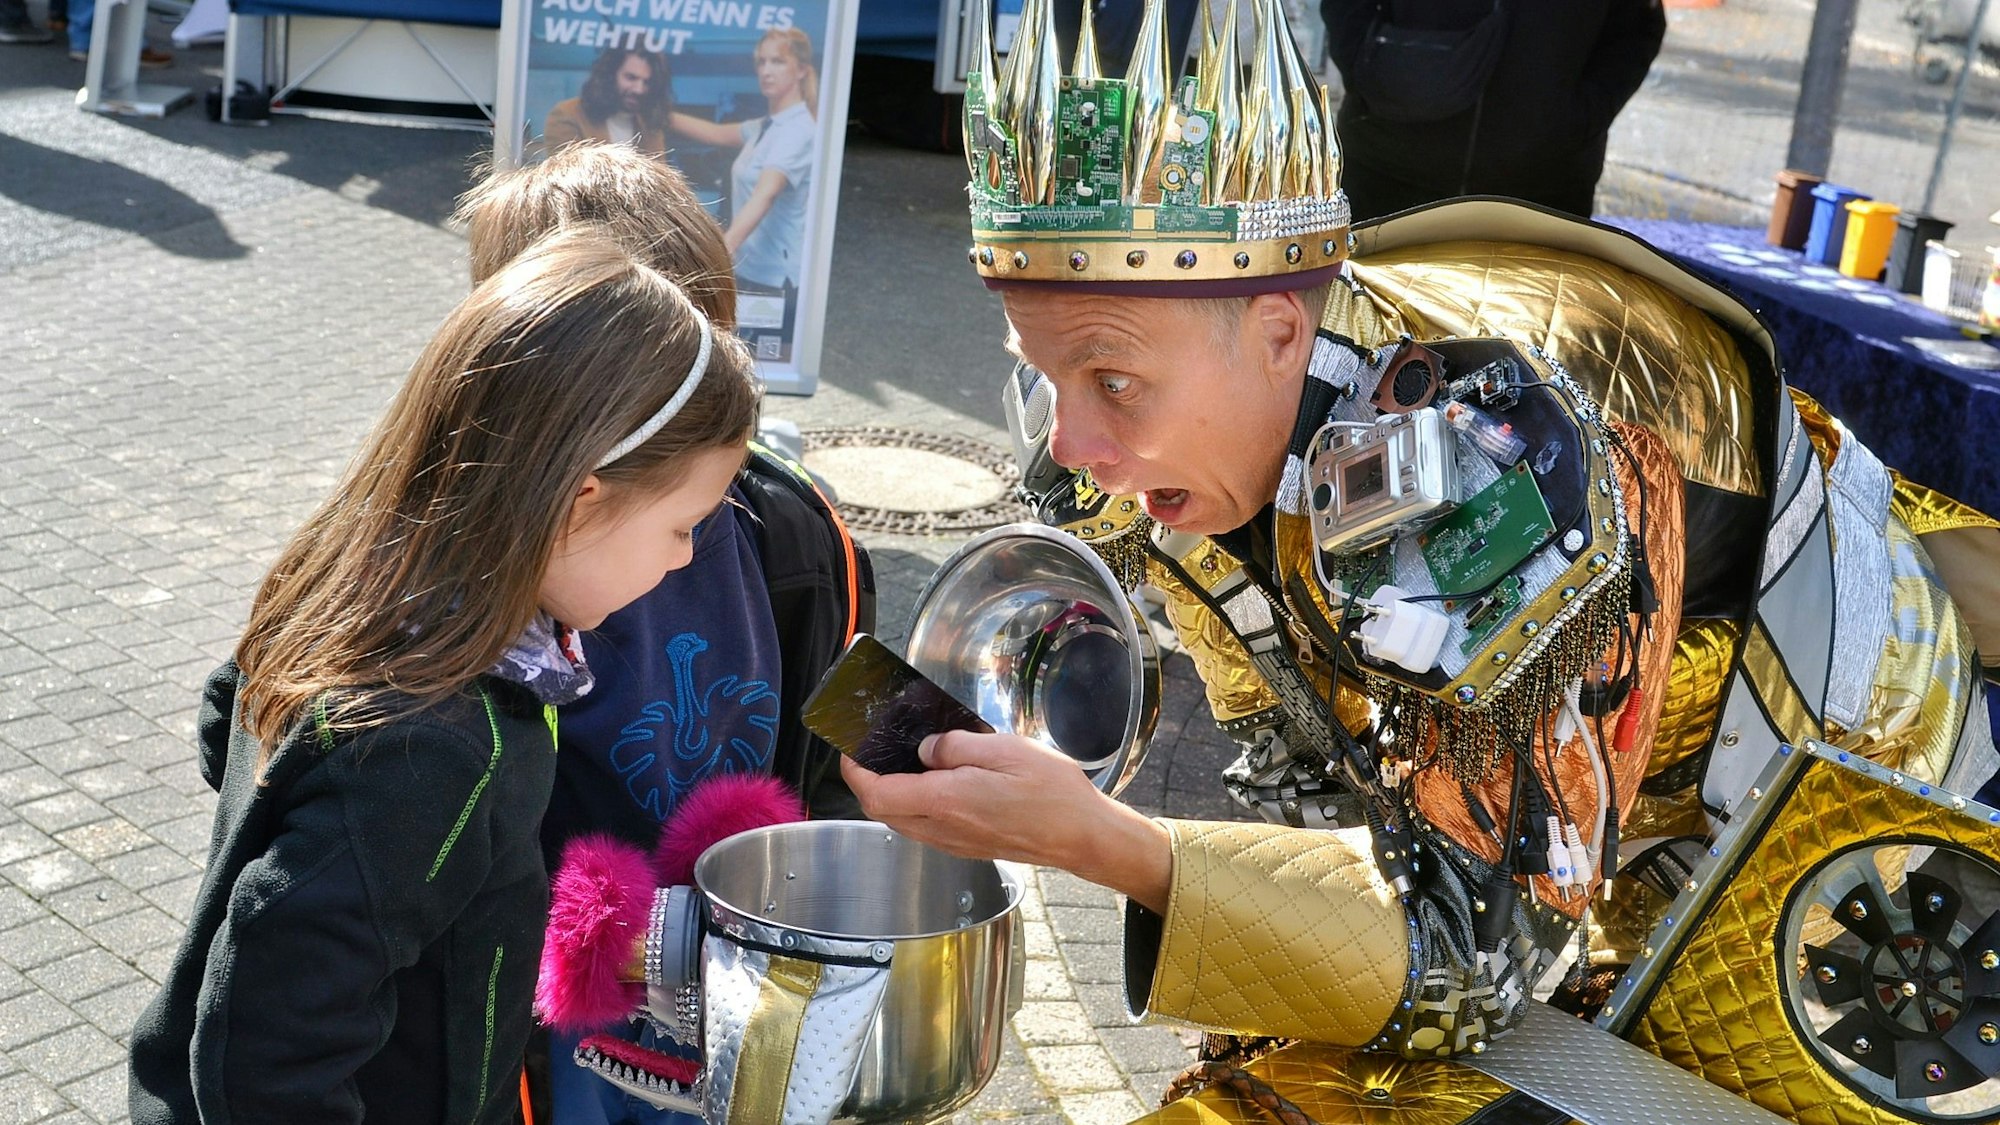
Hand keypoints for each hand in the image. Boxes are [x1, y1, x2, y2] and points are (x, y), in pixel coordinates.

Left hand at [841, 730, 1172, 911]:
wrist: (1083, 836)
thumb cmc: (1052, 792)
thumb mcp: (1003, 749)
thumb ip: (955, 746)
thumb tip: (926, 749)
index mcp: (946, 801)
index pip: (878, 794)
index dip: (855, 773)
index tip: (849, 751)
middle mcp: (943, 829)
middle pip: (884, 811)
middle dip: (868, 783)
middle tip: (870, 752)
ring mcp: (955, 843)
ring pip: (903, 822)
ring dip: (891, 796)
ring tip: (899, 763)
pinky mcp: (969, 847)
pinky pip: (926, 828)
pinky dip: (915, 806)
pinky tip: (932, 784)